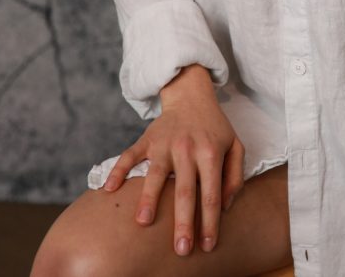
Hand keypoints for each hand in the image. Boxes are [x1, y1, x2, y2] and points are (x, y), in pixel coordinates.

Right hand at [101, 64, 245, 256]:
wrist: (191, 95)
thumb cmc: (215, 127)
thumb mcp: (235, 146)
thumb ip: (235, 176)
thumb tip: (226, 206)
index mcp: (210, 154)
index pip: (211, 194)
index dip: (210, 222)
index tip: (207, 245)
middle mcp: (187, 150)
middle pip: (184, 191)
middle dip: (182, 222)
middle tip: (181, 248)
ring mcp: (164, 144)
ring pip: (155, 175)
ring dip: (149, 199)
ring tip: (143, 222)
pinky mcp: (146, 140)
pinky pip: (129, 156)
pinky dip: (118, 171)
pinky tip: (109, 188)